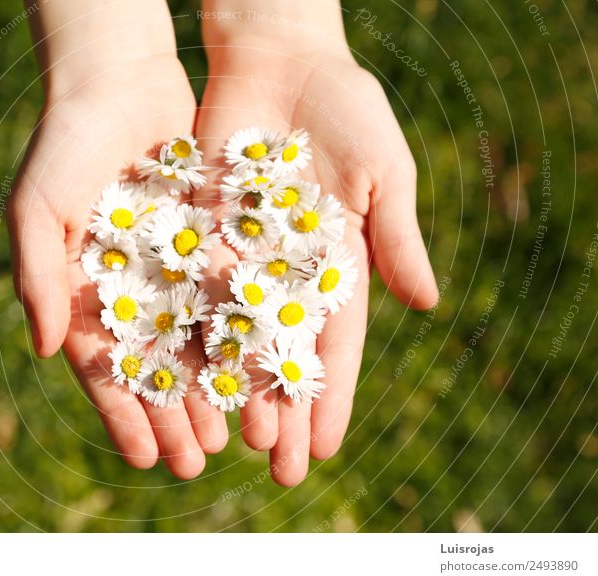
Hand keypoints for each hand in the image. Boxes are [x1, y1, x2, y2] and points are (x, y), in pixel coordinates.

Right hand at [8, 51, 227, 478]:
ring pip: (194, 342)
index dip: (123, 413)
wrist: (117, 81)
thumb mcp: (37, 207)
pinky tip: (257, 370)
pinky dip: (238, 334)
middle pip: (154, 365)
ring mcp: (168, 270)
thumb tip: (46, 350)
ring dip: (210, 389)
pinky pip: (224, 296)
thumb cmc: (64, 142)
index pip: (104, 366)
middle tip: (196, 463)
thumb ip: (38, 276)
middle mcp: (128, 289)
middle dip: (173, 415)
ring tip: (232, 436)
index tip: (144, 457)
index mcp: (83, 292)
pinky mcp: (204, 244)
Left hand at [194, 41, 437, 484]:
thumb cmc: (344, 109)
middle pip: (284, 354)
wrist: (278, 61)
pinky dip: (193, 338)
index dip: (332, 395)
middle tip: (281, 471)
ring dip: (238, 392)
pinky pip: (194, 295)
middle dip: (284, 411)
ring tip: (234, 445)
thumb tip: (429, 305)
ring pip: (236, 338)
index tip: (327, 447)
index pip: (336, 344)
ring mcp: (242, 257)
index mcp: (337, 264)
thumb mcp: (382, 172)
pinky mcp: (201, 235)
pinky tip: (190, 382)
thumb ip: (395, 237)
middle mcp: (287, 272)